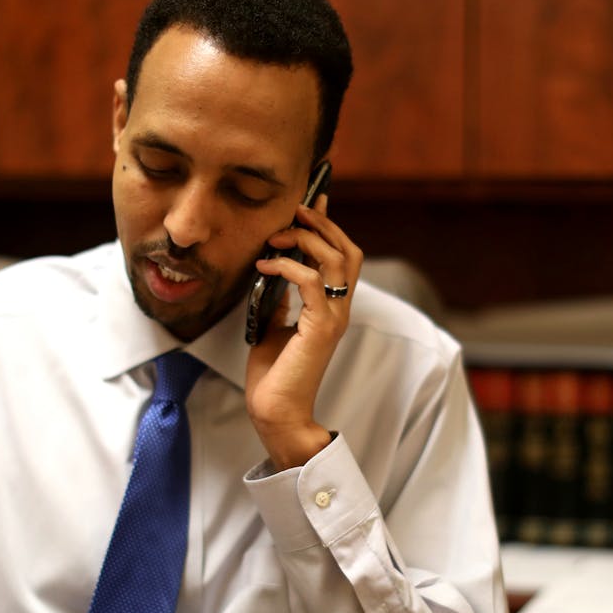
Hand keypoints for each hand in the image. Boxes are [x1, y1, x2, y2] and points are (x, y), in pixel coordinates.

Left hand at [245, 197, 362, 469]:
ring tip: (277, 235)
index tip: (310, 201)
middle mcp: (340, 310)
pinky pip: (312, 281)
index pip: (342, 257)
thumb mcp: (274, 326)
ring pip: (336, 259)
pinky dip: (288, 266)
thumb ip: (282, 299)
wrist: (276, 411)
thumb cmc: (274, 375)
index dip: (329, 226)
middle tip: (296, 209)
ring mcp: (334, 318)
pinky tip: (265, 265)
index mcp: (332, 308)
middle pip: (347, 250)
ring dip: (306, 239)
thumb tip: (274, 271)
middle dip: (322, 223)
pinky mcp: (321, 328)